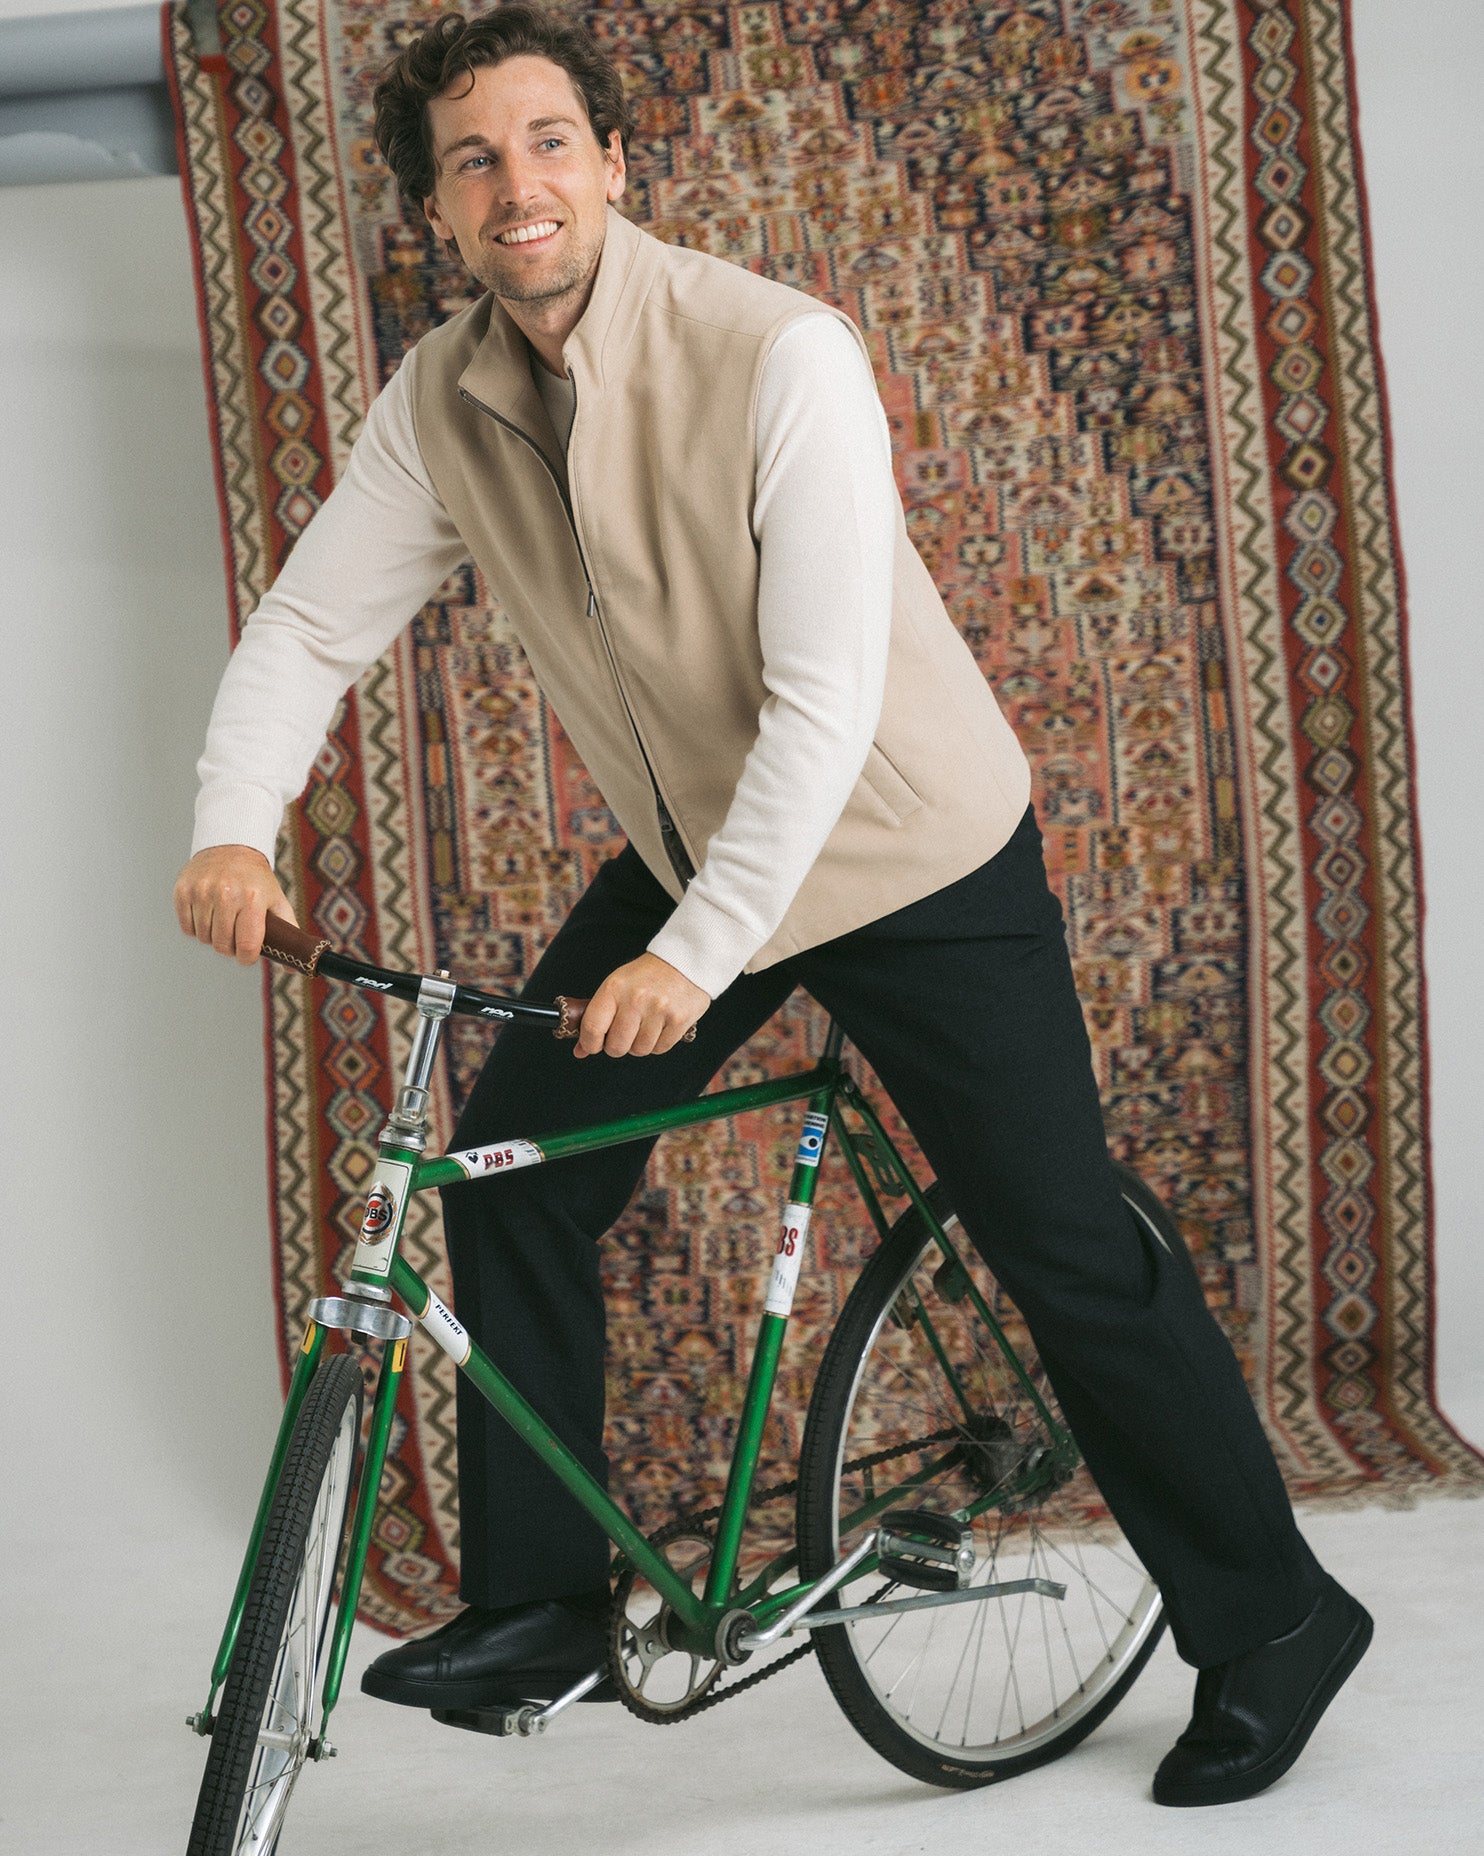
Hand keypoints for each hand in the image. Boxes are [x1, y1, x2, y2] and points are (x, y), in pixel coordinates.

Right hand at [174, 844, 294, 965]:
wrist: (231, 847)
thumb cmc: (257, 880)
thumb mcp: (277, 900)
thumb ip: (288, 932)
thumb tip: (294, 968)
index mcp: (252, 898)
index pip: (247, 945)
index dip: (247, 958)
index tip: (248, 955)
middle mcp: (225, 894)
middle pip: (222, 945)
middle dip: (230, 948)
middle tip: (236, 937)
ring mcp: (202, 891)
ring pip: (203, 938)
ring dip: (213, 937)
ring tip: (223, 923)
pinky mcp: (183, 891)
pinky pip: (187, 927)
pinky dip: (196, 927)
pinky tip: (208, 914)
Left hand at [575, 953, 708, 1058]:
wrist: (685, 961)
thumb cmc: (647, 976)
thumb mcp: (617, 986)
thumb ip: (598, 1016)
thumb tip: (580, 1050)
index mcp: (614, 988)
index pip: (593, 1027)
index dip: (590, 1043)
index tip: (593, 1045)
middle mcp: (635, 999)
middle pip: (616, 1046)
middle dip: (618, 1045)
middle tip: (624, 1034)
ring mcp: (659, 1010)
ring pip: (639, 1050)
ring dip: (640, 1044)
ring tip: (645, 1025)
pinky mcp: (679, 1020)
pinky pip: (660, 1049)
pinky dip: (658, 1043)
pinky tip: (660, 1026)